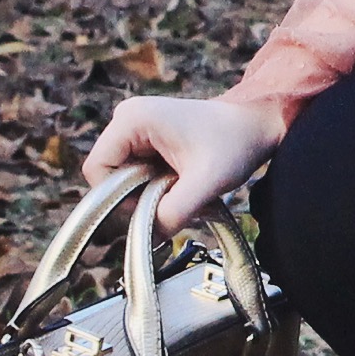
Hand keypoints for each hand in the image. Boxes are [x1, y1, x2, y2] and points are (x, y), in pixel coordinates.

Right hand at [84, 94, 283, 230]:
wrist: (256, 123)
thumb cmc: (235, 143)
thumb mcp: (205, 183)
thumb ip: (172, 212)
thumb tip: (148, 238)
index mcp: (132, 119)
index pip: (98, 171)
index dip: (118, 198)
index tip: (153, 206)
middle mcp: (126, 117)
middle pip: (109, 176)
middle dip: (137, 198)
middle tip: (174, 201)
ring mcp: (135, 126)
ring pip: (123, 178)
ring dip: (149, 194)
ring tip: (182, 190)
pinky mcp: (145, 136)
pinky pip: (136, 173)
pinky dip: (155, 186)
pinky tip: (181, 184)